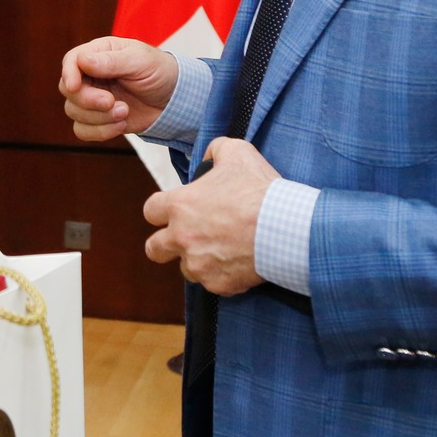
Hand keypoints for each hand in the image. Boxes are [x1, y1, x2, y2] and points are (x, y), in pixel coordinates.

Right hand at [60, 36, 177, 142]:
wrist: (177, 100)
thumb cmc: (161, 72)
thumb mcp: (140, 61)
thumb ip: (111, 61)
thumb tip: (81, 61)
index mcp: (99, 53)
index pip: (71, 60)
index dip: (69, 74)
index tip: (76, 86)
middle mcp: (92, 76)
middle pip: (68, 89)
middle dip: (88, 100)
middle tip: (112, 102)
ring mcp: (93, 99)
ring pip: (73, 111)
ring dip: (98, 117)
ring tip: (124, 112)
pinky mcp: (99, 120)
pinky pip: (82, 130)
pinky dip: (99, 132)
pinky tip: (121, 126)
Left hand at [143, 138, 278, 295]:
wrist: (286, 227)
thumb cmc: (260, 190)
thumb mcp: (236, 152)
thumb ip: (214, 151)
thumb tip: (208, 161)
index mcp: (180, 206)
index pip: (150, 211)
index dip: (160, 210)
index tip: (173, 211)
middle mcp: (182, 238)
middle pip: (154, 249)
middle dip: (164, 244)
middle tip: (183, 238)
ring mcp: (199, 264)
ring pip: (187, 268)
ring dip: (198, 259)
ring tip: (222, 247)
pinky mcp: (218, 285)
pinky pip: (213, 283)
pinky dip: (223, 274)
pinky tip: (239, 260)